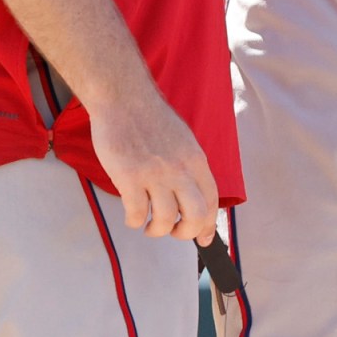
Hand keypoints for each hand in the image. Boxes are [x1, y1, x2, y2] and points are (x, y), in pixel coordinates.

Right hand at [86, 90, 217, 241]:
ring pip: (164, 219)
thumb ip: (188, 167)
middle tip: (173, 232)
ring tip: (148, 225)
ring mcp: (155, 174)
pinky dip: (134, 221)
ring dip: (156, 230)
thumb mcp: (183, 141)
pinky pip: (136, 213)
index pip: (212, 200)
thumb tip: (192, 196)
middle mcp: (180, 169)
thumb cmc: (150, 119)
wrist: (124, 98)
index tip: (203, 238)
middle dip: (185, 232)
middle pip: (194, 215)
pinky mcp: (129, 177)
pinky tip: (131, 216)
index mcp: (196, 160)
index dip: (208, 225)